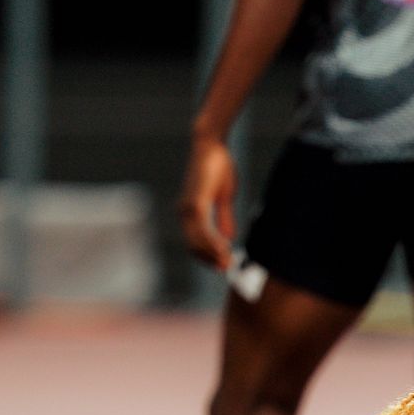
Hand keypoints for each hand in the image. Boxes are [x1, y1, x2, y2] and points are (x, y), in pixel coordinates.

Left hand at [179, 138, 237, 268]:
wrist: (212, 145)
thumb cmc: (219, 166)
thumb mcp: (225, 197)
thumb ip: (224, 218)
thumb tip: (228, 237)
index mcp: (190, 211)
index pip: (195, 242)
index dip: (208, 256)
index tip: (223, 265)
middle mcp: (185, 212)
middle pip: (194, 246)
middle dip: (210, 260)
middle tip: (227, 269)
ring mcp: (188, 208)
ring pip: (198, 241)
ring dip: (213, 254)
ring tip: (228, 262)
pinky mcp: (195, 203)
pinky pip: (203, 230)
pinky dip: (213, 242)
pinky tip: (225, 248)